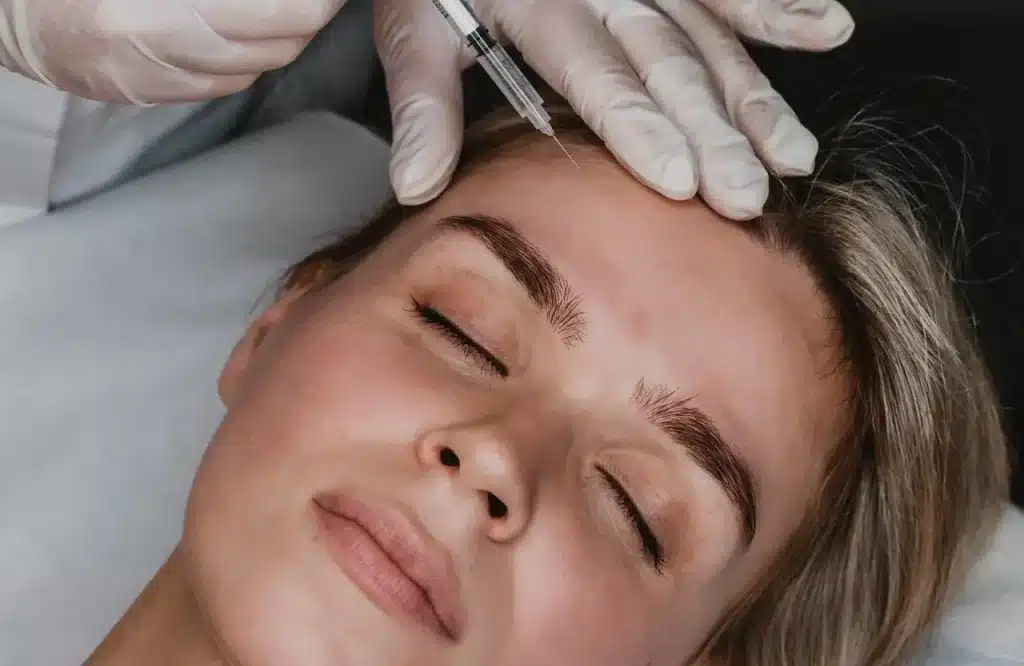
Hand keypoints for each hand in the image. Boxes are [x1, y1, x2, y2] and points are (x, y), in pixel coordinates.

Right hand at [0, 0, 347, 103]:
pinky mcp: (146, 94)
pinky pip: (221, 85)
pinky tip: (248, 41)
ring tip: (292, 15)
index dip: (315, 3)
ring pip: (254, 69)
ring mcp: (153, 75)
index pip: (275, 10)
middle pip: (274, 45)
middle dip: (308, 20)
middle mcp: (158, 43)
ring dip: (284, 42)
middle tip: (323, 1)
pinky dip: (247, 64)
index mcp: (158, 5)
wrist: (9, 10)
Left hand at [375, 0, 853, 219]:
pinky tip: (824, 29)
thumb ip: (423, 105)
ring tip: (792, 154)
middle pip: (665, 62)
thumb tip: (417, 185)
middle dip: (711, 131)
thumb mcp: (414, 31)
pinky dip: (772, 8)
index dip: (639, 125)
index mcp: (536, 3)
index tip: (679, 179)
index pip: (596, 73)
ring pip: (707, 36)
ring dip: (753, 96)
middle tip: (746, 195)